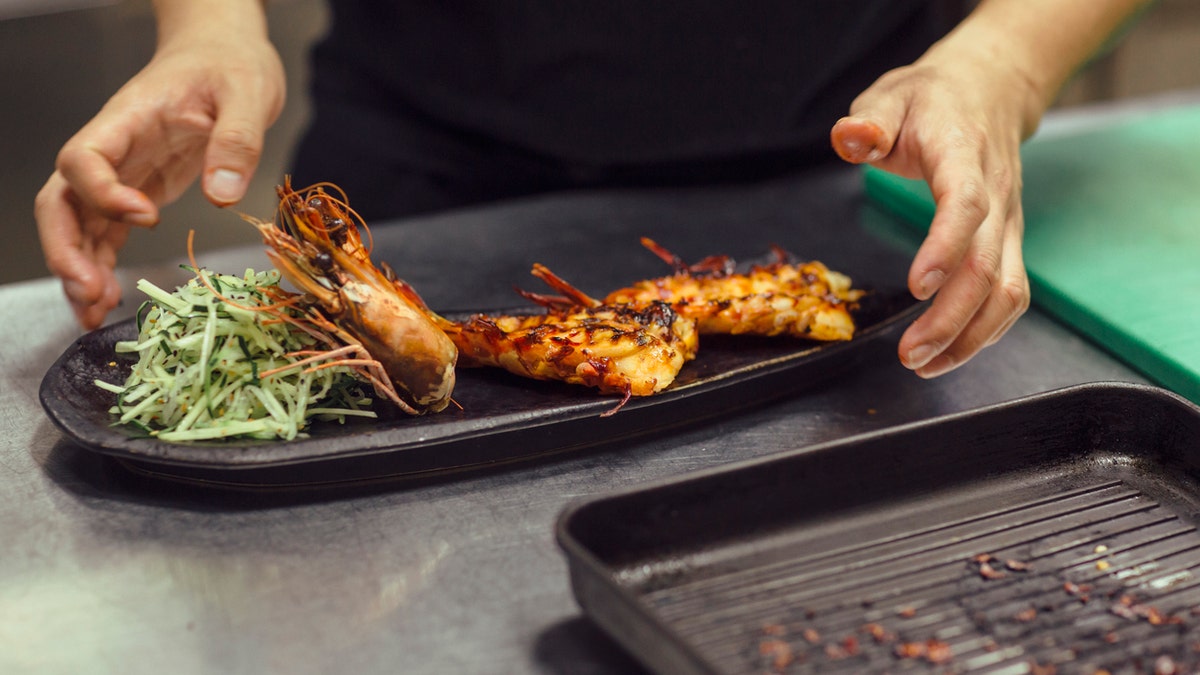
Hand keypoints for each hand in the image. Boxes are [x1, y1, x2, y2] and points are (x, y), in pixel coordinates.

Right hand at [35, 11, 283, 328]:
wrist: (225, 53)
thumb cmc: (229, 63)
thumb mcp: (246, 92)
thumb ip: (236, 139)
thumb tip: (223, 192)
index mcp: (129, 117)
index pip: (85, 156)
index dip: (102, 192)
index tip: (143, 217)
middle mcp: (115, 147)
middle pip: (62, 198)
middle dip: (66, 247)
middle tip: (88, 290)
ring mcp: (123, 170)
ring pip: (77, 222)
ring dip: (79, 267)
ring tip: (92, 311)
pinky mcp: (139, 188)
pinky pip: (105, 230)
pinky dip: (101, 264)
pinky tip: (105, 298)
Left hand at [831, 48, 1039, 377]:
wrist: (988, 90)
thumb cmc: (930, 100)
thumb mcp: (890, 95)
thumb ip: (868, 121)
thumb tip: (851, 139)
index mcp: (963, 156)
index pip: (965, 206)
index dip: (946, 248)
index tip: (918, 286)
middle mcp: (996, 196)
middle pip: (987, 267)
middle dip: (951, 319)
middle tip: (910, 355)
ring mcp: (1008, 223)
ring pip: (1008, 292)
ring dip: (971, 336)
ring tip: (926, 364)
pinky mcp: (1008, 242)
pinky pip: (1010, 295)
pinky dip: (985, 331)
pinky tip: (951, 351)